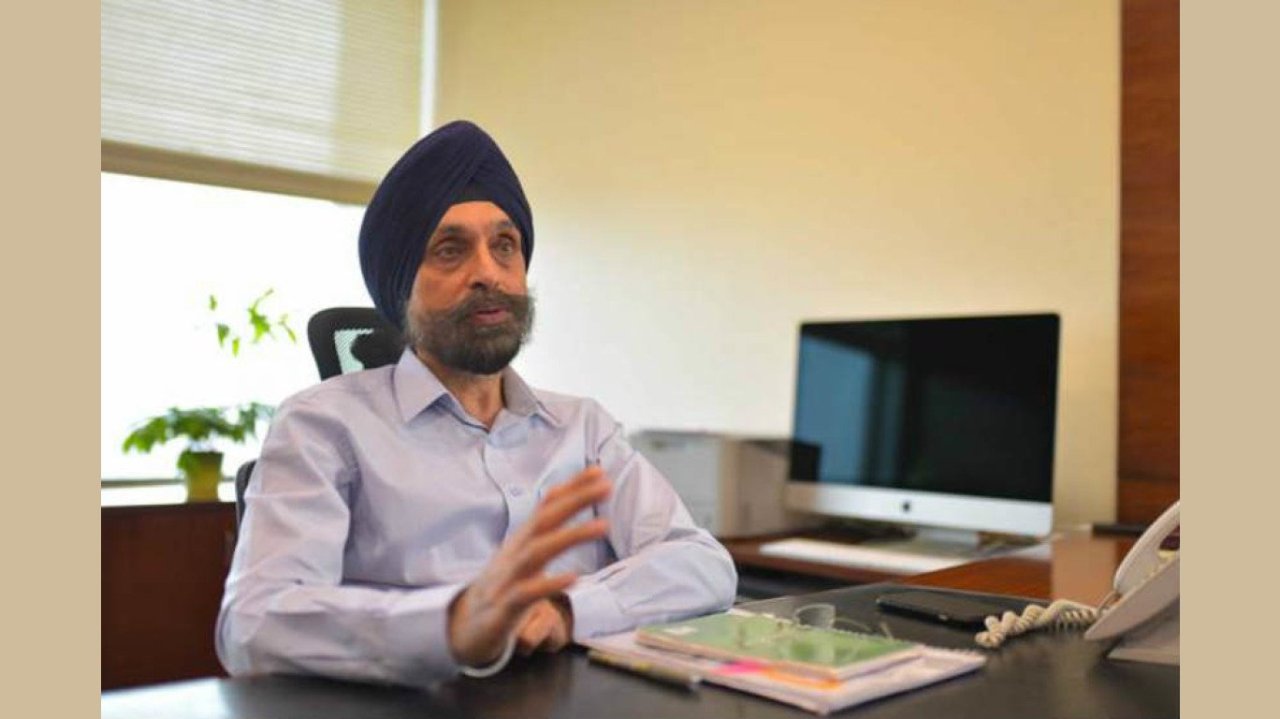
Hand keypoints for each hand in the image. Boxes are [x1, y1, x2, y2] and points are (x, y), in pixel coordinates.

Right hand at [448, 467, 609, 666]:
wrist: (465, 626)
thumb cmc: (502, 587)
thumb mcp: (523, 554)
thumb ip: (544, 530)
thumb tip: (562, 498)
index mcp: (522, 540)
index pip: (547, 506)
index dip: (571, 488)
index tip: (599, 471)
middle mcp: (515, 553)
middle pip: (545, 520)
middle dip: (576, 500)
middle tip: (606, 486)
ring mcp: (508, 578)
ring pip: (538, 551)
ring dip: (571, 536)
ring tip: (602, 526)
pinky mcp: (505, 607)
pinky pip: (527, 593)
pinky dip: (549, 583)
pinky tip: (573, 578)